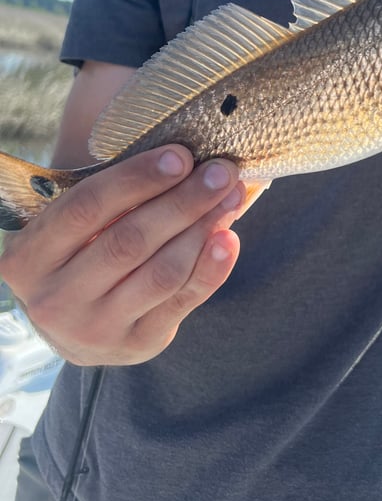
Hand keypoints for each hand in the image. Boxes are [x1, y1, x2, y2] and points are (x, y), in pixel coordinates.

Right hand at [0, 146, 246, 364]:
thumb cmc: (80, 249)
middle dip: (183, 201)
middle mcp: (54, 298)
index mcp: (29, 255)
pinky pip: (182, 302)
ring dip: (203, 229)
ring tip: (232, 196)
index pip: (87, 207)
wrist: (72, 321)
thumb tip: (179, 154)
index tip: (182, 155)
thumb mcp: (70, 222)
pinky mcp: (135, 346)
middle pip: (130, 241)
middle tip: (221, 171)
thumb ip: (111, 192)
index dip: (138, 178)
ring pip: (161, 273)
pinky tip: (228, 238)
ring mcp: (94, 329)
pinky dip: (212, 269)